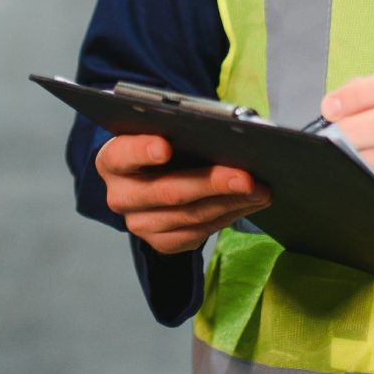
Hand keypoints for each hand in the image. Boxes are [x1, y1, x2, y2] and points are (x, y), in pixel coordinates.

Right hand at [94, 134, 270, 254]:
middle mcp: (120, 196)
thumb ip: (182, 130)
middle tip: (246, 177)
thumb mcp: (164, 131)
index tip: (165, 146)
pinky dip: (228, 217)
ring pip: (189, 217)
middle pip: (168, 192)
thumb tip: (226, 134)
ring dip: (231, 203)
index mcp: (113, 160)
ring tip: (261, 191)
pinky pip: (198, 235)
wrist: (152, 178)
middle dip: (212, 183)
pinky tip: (250, 204)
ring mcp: (139, 224)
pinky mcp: (160, 243)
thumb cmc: (164, 144)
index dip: (143, 150)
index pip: (123, 154)